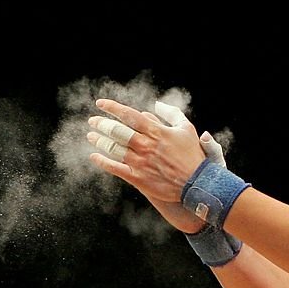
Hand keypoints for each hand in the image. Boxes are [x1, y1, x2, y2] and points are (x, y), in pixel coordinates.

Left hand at [87, 101, 220, 232]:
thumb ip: (172, 114)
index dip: (112, 107)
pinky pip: (115, 168)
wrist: (197, 184)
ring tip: (91, 136)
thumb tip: (157, 104)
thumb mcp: (187, 129)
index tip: (101, 103)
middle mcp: (145, 145)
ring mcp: (140, 162)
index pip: (129, 115)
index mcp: (156, 132)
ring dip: (99, 141)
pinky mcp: (138, 178)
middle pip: (117, 131)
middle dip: (101, 124)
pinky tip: (94, 157)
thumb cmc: (193, 155)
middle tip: (93, 121)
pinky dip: (102, 162)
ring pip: (113, 148)